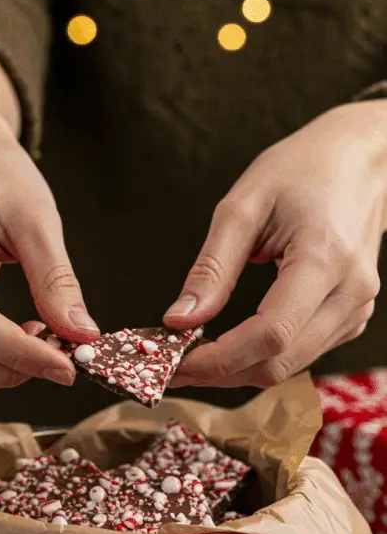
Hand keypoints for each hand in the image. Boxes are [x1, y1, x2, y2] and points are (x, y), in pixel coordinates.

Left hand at [164, 102, 385, 387]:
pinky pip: (302, 354)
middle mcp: (350, 293)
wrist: (362, 160)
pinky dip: (260, 358)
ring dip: (237, 371)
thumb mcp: (243, 206)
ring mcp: (357, 309)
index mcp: (324, 258)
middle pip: (279, 361)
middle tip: (170, 365)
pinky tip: (228, 346)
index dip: (219, 358)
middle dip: (220, 373)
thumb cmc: (302, 170)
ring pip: (290, 366)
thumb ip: (211, 268)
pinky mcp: (353, 317)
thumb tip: (179, 319)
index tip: (174, 360)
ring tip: (192, 356)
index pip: (270, 333)